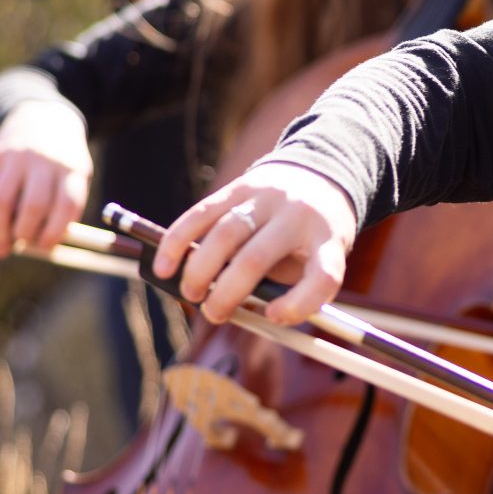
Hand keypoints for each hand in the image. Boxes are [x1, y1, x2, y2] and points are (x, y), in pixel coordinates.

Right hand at [0, 99, 91, 257]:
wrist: (43, 116)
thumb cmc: (62, 162)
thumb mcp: (76, 178)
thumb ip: (65, 211)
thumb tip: (43, 249)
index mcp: (71, 168)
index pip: (66, 205)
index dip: (55, 232)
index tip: (45, 247)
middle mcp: (43, 161)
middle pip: (32, 205)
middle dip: (24, 235)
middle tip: (20, 248)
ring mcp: (16, 156)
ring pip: (2, 201)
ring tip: (0, 251)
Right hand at [154, 163, 358, 325]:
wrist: (318, 176)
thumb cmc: (311, 238)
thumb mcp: (315, 262)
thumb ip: (286, 289)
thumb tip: (239, 314)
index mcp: (328, 240)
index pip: (324, 275)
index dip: (299, 304)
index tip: (274, 317)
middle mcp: (298, 215)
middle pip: (257, 257)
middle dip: (227, 293)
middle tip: (213, 314)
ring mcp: (267, 197)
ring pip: (224, 234)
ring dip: (199, 270)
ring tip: (191, 295)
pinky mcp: (239, 187)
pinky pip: (202, 213)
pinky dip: (178, 241)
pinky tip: (164, 265)